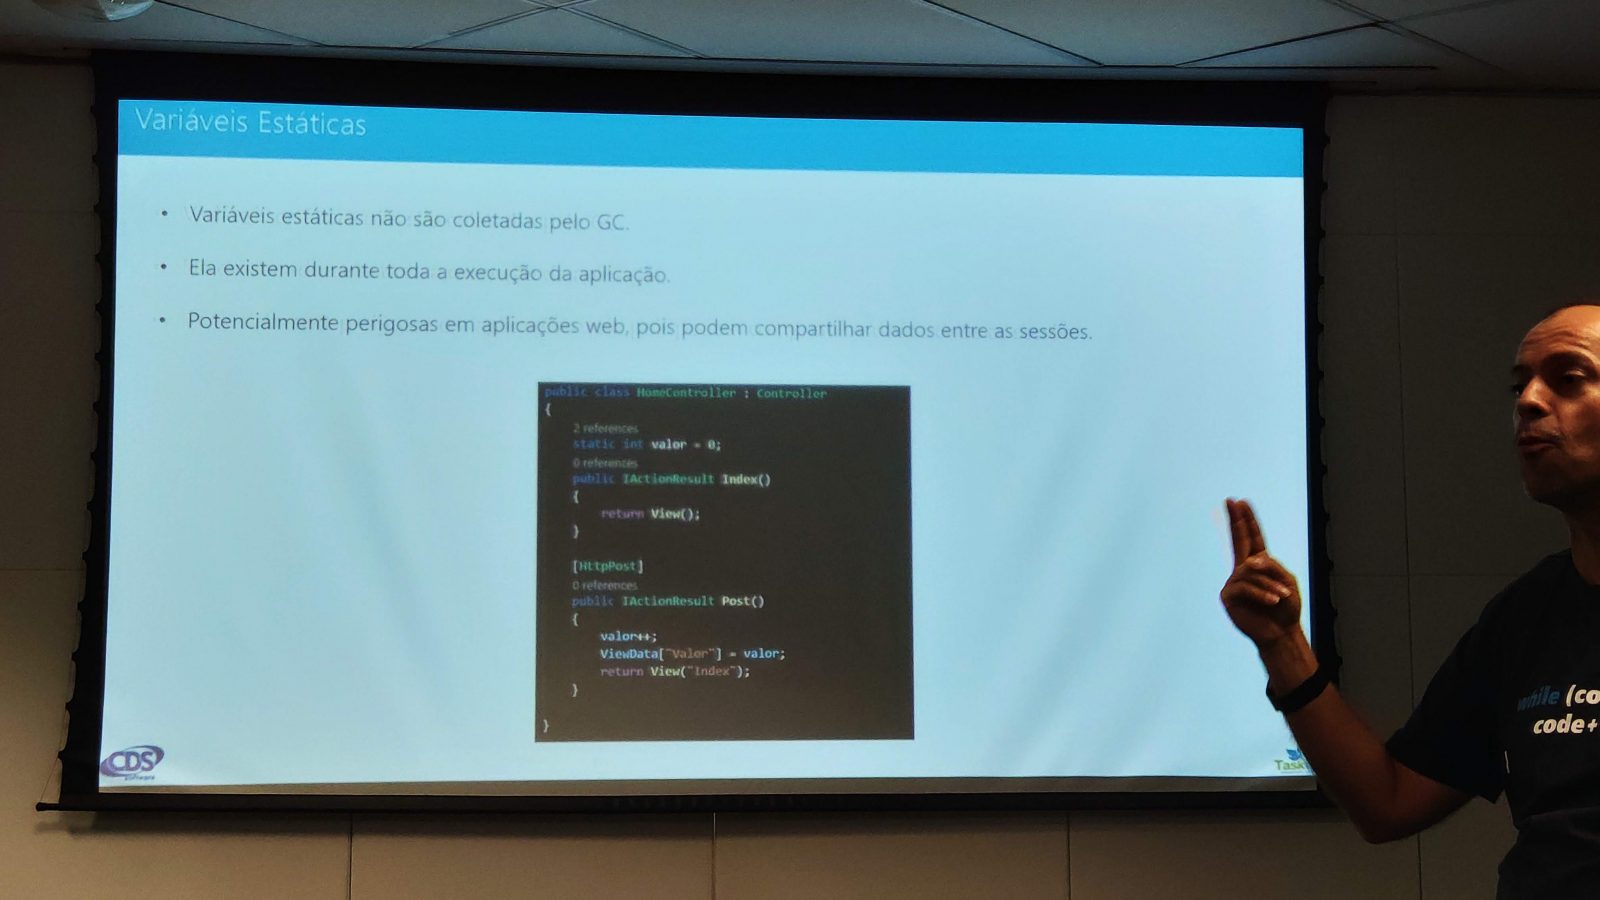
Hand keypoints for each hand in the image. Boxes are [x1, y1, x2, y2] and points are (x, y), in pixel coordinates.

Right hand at [1221, 498, 1303, 648]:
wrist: (1281, 633)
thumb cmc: (1286, 608)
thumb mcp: (1287, 581)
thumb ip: (1271, 566)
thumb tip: (1250, 563)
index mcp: (1259, 564)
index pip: (1252, 538)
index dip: (1247, 520)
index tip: (1240, 502)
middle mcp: (1243, 570)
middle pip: (1239, 540)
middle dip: (1236, 520)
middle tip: (1232, 501)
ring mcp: (1234, 583)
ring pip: (1251, 572)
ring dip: (1270, 585)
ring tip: (1283, 596)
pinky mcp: (1229, 597)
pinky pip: (1246, 588)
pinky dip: (1262, 593)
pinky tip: (1273, 601)